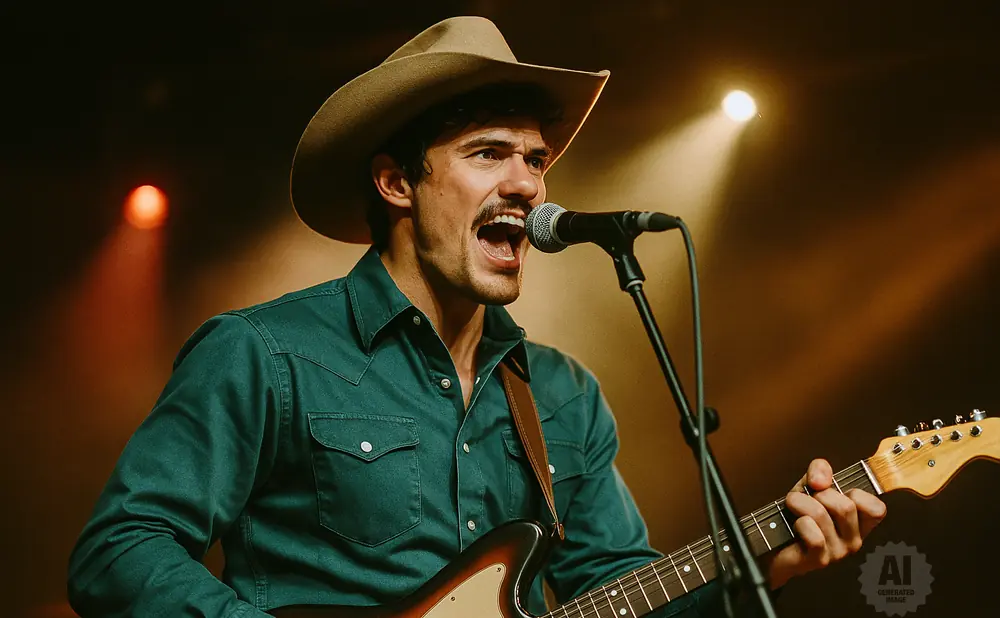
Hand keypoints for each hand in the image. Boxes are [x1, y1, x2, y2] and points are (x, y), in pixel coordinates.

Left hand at [764, 458, 886, 588]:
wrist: (773, 541)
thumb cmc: (796, 512)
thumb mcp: (810, 484)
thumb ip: (820, 471)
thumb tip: (821, 481)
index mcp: (859, 523)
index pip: (877, 509)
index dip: (856, 493)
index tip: (834, 491)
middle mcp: (854, 540)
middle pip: (846, 507)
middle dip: (819, 494)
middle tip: (806, 498)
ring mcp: (838, 552)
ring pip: (822, 515)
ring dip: (800, 503)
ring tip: (793, 507)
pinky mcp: (819, 560)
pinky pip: (813, 534)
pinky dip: (799, 523)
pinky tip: (795, 526)